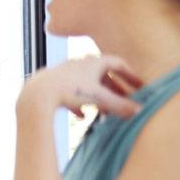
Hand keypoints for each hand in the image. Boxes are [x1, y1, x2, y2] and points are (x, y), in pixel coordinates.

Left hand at [17, 55, 143, 121]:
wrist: (36, 94)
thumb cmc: (69, 91)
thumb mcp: (99, 98)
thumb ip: (120, 105)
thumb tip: (142, 111)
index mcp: (93, 62)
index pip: (118, 64)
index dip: (131, 75)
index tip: (141, 86)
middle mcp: (79, 64)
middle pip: (104, 75)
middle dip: (116, 89)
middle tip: (127, 100)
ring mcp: (66, 74)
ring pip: (88, 85)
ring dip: (99, 98)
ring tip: (106, 113)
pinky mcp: (54, 85)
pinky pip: (71, 94)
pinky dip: (79, 104)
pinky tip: (82, 117)